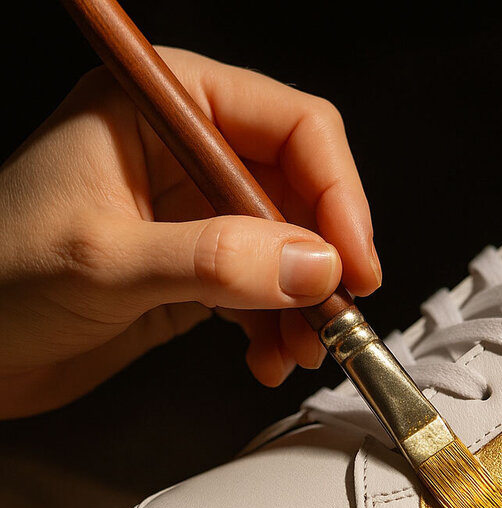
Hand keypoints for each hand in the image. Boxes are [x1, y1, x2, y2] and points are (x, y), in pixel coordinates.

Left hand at [0, 48, 379, 418]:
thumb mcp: (104, 260)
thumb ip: (214, 260)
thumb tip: (315, 265)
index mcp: (161, 111)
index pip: (289, 126)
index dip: (336, 191)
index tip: (353, 259)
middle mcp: (186, 158)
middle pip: (301, 192)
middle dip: (326, 258)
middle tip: (338, 313)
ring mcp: (195, 218)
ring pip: (291, 249)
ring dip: (306, 304)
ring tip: (300, 349)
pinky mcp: (197, 271)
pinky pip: (264, 292)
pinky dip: (278, 328)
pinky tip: (267, 358)